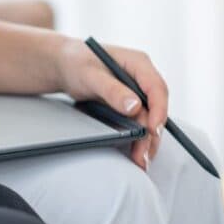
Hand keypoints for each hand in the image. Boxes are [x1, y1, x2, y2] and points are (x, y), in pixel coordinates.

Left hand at [56, 37, 167, 170]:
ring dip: (146, 140)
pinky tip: (133, 151)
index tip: (152, 130)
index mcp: (138, 63)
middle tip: (143, 156)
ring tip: (139, 160)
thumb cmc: (75, 62)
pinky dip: (137, 137)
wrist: (64, 66)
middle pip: (155, 109)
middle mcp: (142, 78)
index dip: (159, 111)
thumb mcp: (89, 74)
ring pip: (149, 119)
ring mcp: (137, 92)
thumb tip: (135, 106)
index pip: (157, 88)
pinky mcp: (130, 104)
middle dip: (151, 134)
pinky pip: (139, 122)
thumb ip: (111, 89)